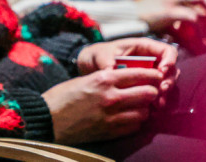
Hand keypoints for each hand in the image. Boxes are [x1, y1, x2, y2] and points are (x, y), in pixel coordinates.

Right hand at [43, 69, 161, 143]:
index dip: (153, 75)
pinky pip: (135, 126)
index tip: (157, 76)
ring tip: (139, 106)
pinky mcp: (111, 131)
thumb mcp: (85, 79)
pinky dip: (136, 121)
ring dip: (144, 108)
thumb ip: (107, 79)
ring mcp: (113, 115)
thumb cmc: (63, 96)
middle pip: (148, 93)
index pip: (140, 74)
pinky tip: (129, 117)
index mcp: (104, 78)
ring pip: (145, 112)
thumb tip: (128, 80)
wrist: (48, 118)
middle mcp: (112, 96)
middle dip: (152, 92)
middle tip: (150, 91)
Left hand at [76, 38, 177, 106]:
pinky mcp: (146, 86)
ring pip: (166, 82)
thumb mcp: (101, 55)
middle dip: (169, 80)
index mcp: (143, 47)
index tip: (162, 71)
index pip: (166, 51)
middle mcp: (150, 60)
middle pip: (171, 69)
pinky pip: (157, 93)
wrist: (92, 66)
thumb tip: (111, 72)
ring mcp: (150, 74)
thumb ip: (106, 62)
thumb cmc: (98, 55)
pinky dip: (158, 100)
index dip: (169, 60)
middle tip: (162, 89)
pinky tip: (153, 108)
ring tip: (158, 103)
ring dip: (165, 93)